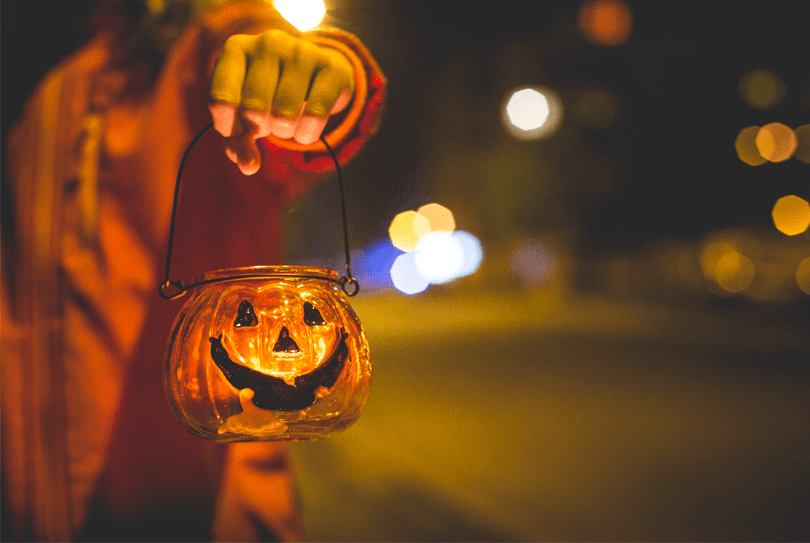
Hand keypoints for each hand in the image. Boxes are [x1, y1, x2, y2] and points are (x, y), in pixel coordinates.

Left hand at [209, 29, 354, 174]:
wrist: (315, 77)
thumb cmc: (269, 98)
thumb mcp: (243, 117)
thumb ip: (237, 143)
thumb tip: (249, 166)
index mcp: (235, 50)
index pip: (221, 101)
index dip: (229, 128)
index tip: (238, 130)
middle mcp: (267, 43)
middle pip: (253, 109)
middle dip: (260, 129)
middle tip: (267, 123)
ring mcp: (301, 51)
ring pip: (285, 114)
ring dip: (285, 133)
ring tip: (286, 123)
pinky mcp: (331, 67)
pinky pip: (316, 115)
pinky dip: (307, 134)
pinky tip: (306, 129)